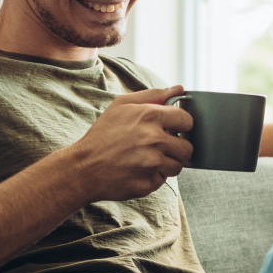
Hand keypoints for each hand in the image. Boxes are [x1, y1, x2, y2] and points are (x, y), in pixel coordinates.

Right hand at [67, 85, 194, 200]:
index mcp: (149, 116)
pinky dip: (153, 176)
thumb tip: (179, 89)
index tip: (173, 129)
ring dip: (167, 163)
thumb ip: (153, 94)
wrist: (84, 168)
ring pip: (178, 166)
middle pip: (187, 147)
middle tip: (160, 147)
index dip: (181, 125)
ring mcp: (152, 164)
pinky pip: (163, 180)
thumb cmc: (103, 134)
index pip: (187, 120)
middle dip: (176, 147)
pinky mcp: (148, 183)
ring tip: (147, 159)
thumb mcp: (121, 105)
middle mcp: (154, 139)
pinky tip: (138, 170)